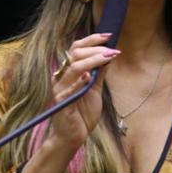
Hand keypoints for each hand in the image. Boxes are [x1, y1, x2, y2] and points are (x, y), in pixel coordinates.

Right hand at [48, 32, 119, 149]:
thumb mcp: (95, 90)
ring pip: (73, 68)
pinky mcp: (62, 103)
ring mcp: (60, 90)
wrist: (73, 137)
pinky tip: (88, 76)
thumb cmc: (82, 114)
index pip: (76, 49)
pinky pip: (69, 90)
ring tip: (108, 57)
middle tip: (112, 50)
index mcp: (67, 73)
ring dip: (92, 61)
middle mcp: (61, 78)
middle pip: (74, 54)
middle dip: (95, 49)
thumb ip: (99, 74)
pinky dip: (78, 82)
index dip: (91, 40)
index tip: (108, 36)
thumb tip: (110, 56)